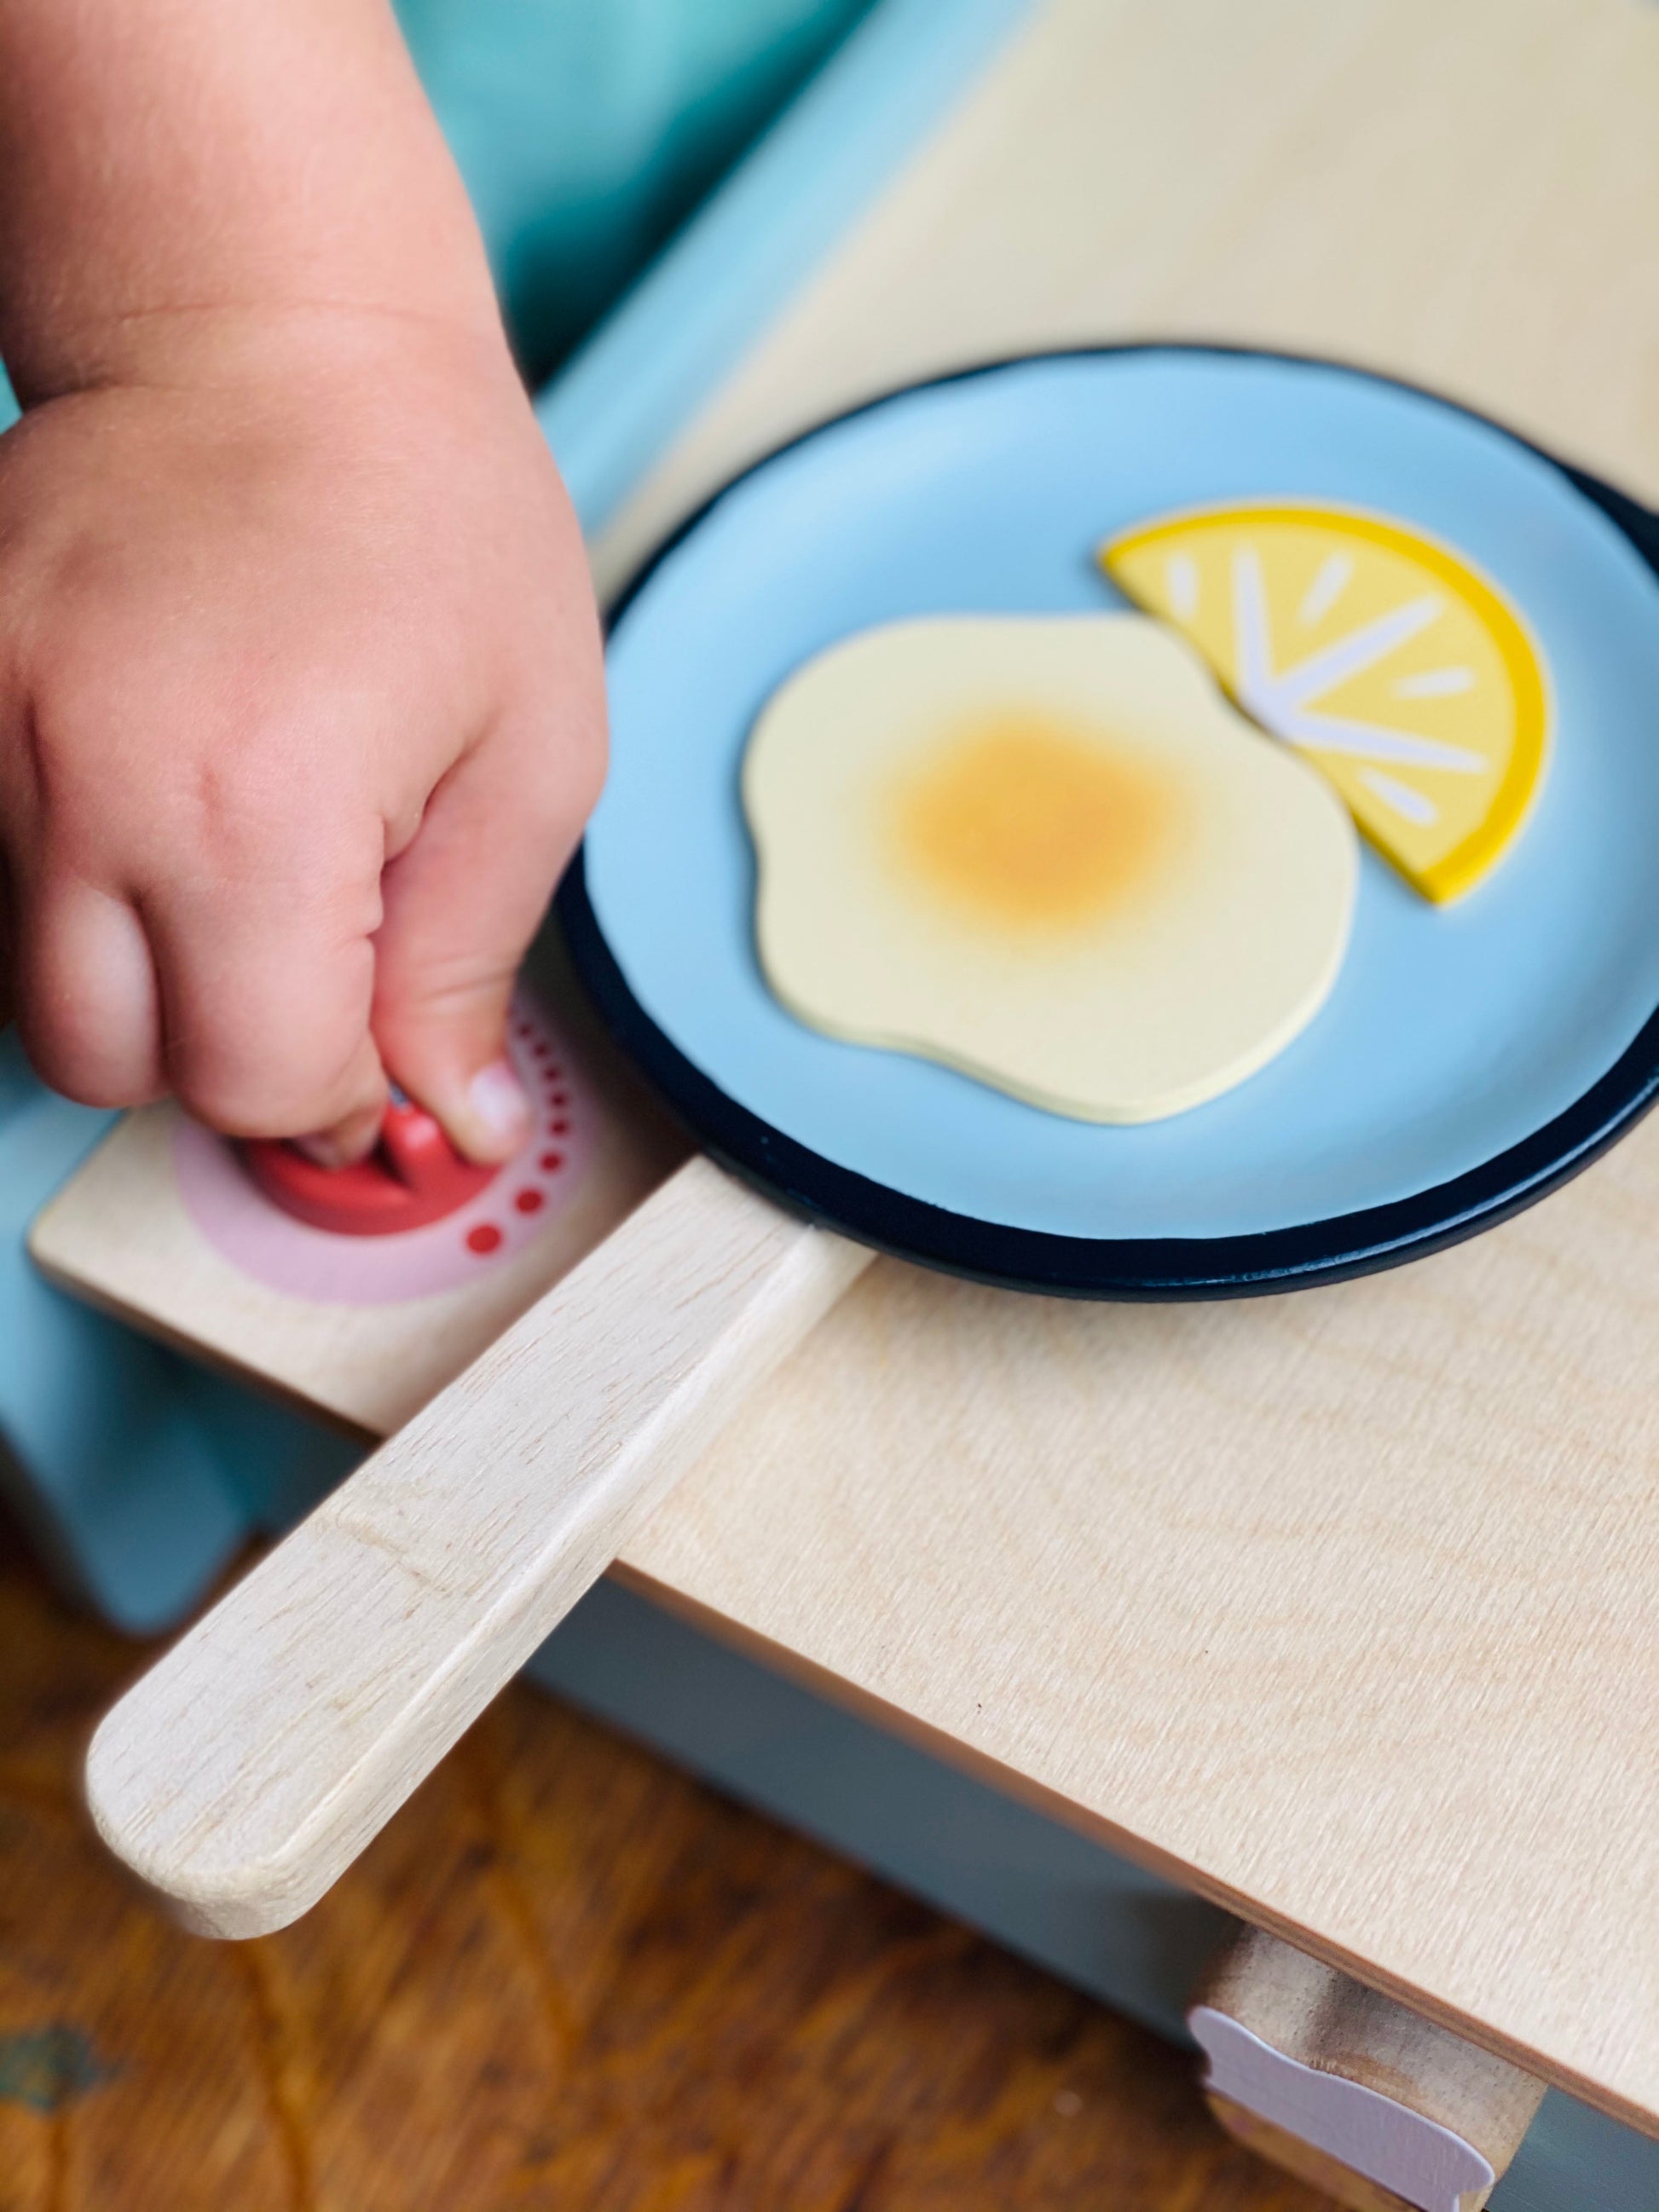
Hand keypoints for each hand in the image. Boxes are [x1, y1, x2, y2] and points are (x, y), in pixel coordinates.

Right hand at [0, 306, 604, 1162]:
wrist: (273, 326)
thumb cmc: (431, 513)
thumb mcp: (534, 753)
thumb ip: (473, 964)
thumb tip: (454, 1119)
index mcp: (257, 805)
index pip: (255, 1079)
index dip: (339, 1087)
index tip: (386, 1039)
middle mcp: (86, 785)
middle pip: (114, 1068)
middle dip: (231, 1054)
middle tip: (322, 962)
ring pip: (32, 995)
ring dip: (147, 990)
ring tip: (247, 873)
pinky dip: (80, 905)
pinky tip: (171, 820)